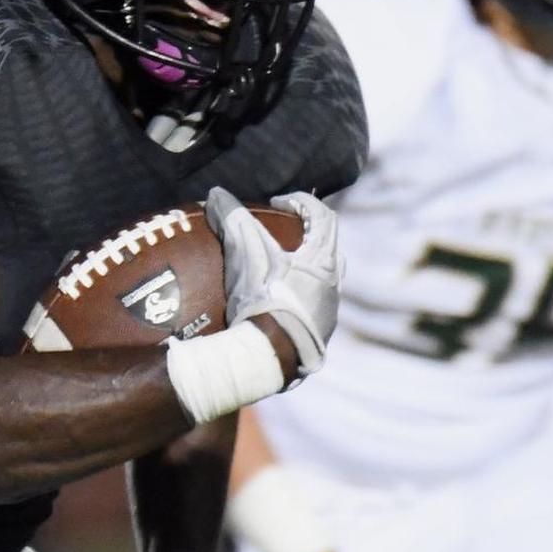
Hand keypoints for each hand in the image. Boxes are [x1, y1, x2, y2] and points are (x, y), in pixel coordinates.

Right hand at [204, 187, 340, 373]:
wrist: (268, 356)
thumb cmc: (264, 299)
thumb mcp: (246, 255)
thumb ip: (233, 220)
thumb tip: (218, 194)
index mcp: (324, 261)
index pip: (323, 217)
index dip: (301, 202)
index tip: (278, 202)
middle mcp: (334, 285)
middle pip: (328, 249)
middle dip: (307, 237)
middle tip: (281, 236)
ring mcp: (328, 312)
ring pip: (323, 280)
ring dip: (303, 268)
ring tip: (275, 269)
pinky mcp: (318, 335)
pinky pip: (312, 306)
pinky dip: (297, 296)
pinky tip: (274, 300)